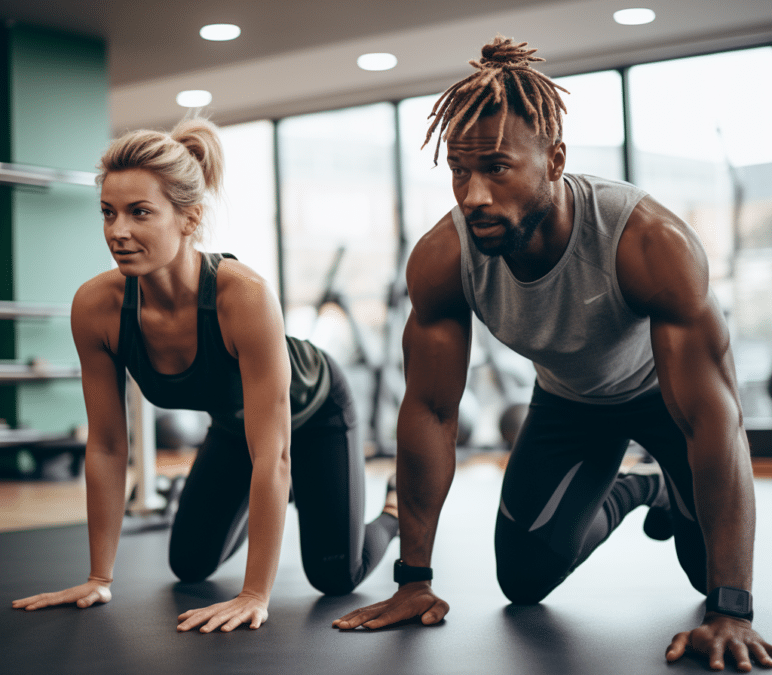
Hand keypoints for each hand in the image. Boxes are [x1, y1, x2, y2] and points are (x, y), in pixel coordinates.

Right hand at [12, 580, 111, 610]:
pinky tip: (31, 604)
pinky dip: (37, 601)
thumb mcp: (99, 597)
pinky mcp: (63, 596)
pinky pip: (46, 599)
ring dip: (29, 600)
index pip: (51, 601)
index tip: (29, 608)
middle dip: (28, 601)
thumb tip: (80, 604)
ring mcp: (62, 595)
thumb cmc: (101, 593)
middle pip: (42, 598)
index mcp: (69, 596)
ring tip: (16, 604)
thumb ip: (91, 600)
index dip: (40, 605)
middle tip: (14, 605)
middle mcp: (63, 595)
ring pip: (42, 597)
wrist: (102, 584)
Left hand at [177, 592, 268, 632]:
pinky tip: (252, 627)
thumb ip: (199, 614)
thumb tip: (179, 618)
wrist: (256, 596)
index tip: (180, 628)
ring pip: (236, 618)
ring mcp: (244, 612)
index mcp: (219, 610)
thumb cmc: (232, 607)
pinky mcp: (257, 614)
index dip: (192, 621)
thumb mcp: (215, 609)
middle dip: (210, 624)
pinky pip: (256, 618)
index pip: (203, 615)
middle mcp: (230, 611)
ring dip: (231, 623)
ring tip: (224, 629)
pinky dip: (255, 622)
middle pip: (218, 617)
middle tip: (201, 631)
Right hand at [332, 581, 448, 629]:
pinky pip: (363, 611)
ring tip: (337, 624)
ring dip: (350, 617)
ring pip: (364, 611)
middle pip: (372, 613)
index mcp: (406, 606)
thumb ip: (437, 612)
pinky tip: (341, 620)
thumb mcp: (441, 605)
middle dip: (357, 620)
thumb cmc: (430, 599)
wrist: (417, 584)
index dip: (381, 620)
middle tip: (344, 626)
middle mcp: (392, 605)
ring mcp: (384, 605)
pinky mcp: (378, 607)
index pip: (392, 615)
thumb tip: (427, 620)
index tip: (368, 626)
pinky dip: (351, 615)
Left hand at [666, 614, 771, 670]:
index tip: (716, 667)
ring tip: (766, 664)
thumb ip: (677, 645)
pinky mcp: (758, 641)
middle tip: (743, 668)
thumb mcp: (689, 636)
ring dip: (760, 655)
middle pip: (736, 650)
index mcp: (715, 641)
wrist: (725, 617)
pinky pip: (769, 647)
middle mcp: (732, 641)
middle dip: (740, 658)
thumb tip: (669, 657)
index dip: (715, 658)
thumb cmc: (706, 633)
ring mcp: (746, 641)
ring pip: (755, 648)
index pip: (714, 650)